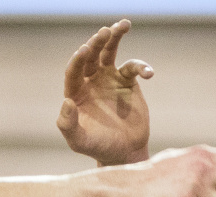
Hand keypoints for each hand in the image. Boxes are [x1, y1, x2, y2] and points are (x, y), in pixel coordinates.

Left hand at [57, 20, 151, 166]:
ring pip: (110, 52)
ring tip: (123, 25)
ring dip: (115, 38)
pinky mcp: (127, 82)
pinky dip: (141, 67)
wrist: (124, 152)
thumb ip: (68, 125)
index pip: (74, 70)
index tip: (84, 49)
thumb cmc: (98, 147)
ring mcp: (109, 79)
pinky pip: (133, 68)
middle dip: (97, 42)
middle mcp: (91, 81)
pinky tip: (148, 73)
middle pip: (91, 55)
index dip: (78, 59)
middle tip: (105, 32)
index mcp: (76, 92)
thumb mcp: (79, 141)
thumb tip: (66, 102)